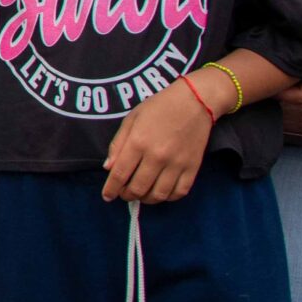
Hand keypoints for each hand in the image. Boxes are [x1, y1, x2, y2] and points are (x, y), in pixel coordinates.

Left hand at [102, 80, 213, 203]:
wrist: (194, 101)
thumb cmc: (158, 107)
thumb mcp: (131, 119)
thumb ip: (118, 144)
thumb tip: (108, 168)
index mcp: (138, 142)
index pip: (120, 174)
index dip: (111, 189)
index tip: (107, 196)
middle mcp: (157, 156)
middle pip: (138, 188)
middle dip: (127, 196)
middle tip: (124, 194)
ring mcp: (177, 163)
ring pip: (158, 195)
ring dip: (146, 199)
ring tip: (141, 195)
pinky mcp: (193, 167)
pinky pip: (180, 192)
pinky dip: (168, 198)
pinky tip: (161, 192)